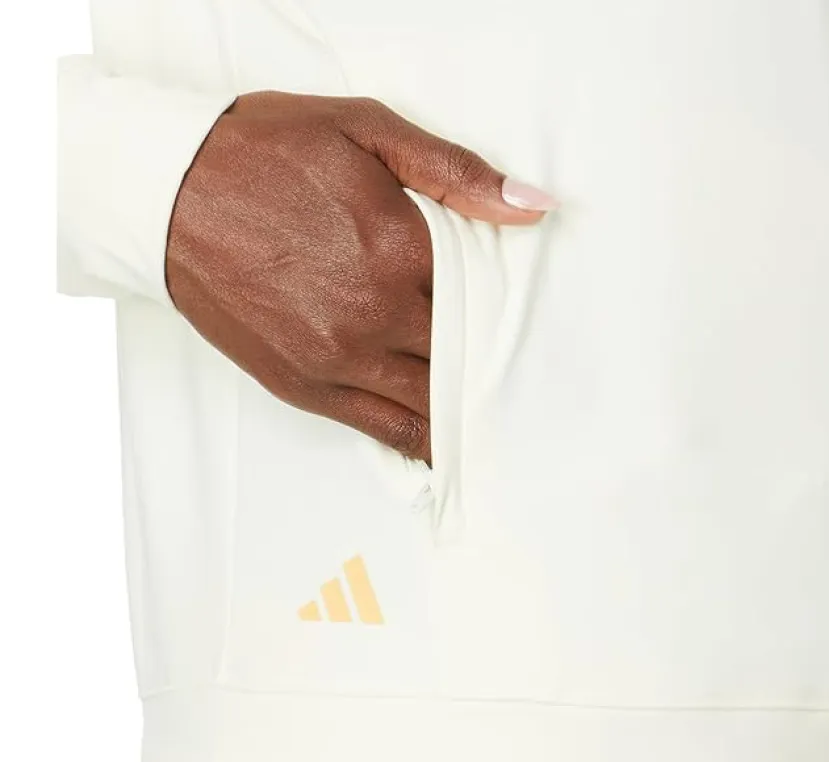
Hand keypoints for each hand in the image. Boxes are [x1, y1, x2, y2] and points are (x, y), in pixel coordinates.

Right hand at [165, 92, 554, 461]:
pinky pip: (384, 430)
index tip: (513, 313)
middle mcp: (377, 314)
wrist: (169, 192)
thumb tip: (533, 207)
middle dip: (486, 362)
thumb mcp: (366, 129)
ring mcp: (340, 359)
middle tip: (511, 371)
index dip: (503, 308)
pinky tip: (440, 439)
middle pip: (464, 358)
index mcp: (402, 248)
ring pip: (431, 405)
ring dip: (461, 408)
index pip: (485, 298)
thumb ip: (455, 172)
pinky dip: (419, 438)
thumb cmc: (267, 153)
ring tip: (485, 411)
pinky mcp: (306, 387)